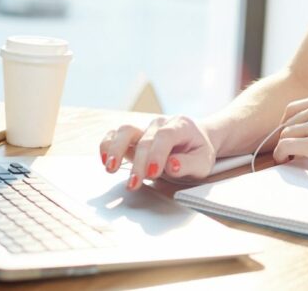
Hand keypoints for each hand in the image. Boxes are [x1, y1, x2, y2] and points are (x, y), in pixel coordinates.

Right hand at [99, 115, 214, 190]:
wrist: (195, 141)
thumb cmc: (198, 152)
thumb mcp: (202, 162)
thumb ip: (188, 164)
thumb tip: (171, 165)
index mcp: (181, 126)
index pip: (165, 136)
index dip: (157, 153)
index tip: (153, 172)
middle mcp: (160, 124)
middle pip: (145, 139)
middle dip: (138, 163)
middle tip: (134, 184)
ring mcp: (145, 128)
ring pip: (125, 130)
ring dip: (116, 149)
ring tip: (110, 168)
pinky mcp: (134, 137)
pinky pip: (115, 135)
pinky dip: (107, 145)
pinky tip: (105, 160)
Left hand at [272, 92, 307, 177]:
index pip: (293, 109)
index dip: (287, 124)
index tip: (288, 135)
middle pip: (287, 123)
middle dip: (284, 137)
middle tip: (285, 150)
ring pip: (284, 134)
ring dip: (281, 147)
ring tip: (286, 158)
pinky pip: (285, 146)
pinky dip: (279, 155)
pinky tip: (283, 160)